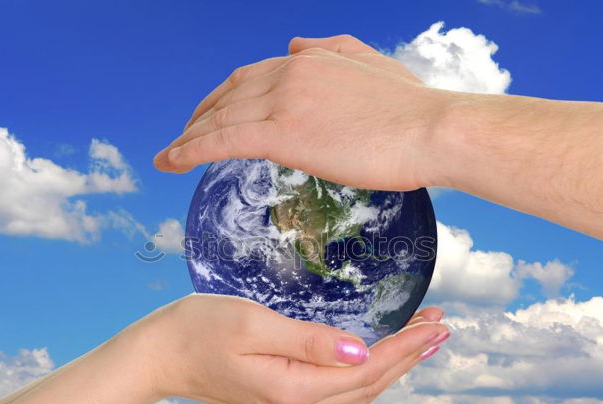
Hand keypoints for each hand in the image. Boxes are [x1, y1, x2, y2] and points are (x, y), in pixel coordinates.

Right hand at [140, 294, 448, 403]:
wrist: (157, 356)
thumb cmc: (198, 329)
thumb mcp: (254, 325)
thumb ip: (309, 341)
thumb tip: (360, 352)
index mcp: (292, 389)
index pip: (367, 370)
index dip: (406, 348)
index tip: (437, 325)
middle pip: (368, 385)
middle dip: (409, 356)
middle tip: (442, 328)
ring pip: (355, 392)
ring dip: (392, 366)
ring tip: (421, 341)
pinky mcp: (280, 403)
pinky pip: (336, 393)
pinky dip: (365, 375)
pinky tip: (376, 358)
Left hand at [154, 35, 454, 190]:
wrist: (434, 130)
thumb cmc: (415, 109)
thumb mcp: (373, 64)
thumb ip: (332, 49)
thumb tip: (293, 42)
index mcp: (310, 59)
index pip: (253, 75)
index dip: (226, 97)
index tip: (213, 114)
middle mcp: (291, 71)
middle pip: (228, 93)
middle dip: (200, 115)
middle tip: (184, 137)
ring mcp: (284, 100)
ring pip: (219, 117)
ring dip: (187, 136)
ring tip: (168, 156)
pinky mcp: (283, 132)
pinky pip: (223, 141)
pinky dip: (190, 150)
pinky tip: (171, 162)